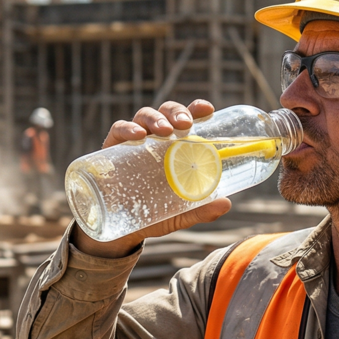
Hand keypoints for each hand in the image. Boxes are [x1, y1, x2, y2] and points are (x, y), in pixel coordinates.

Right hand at [74, 100, 228, 258]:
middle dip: (177, 112)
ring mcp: (134, 141)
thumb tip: (225, 204)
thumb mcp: (179, 213)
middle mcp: (155, 138)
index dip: (197, 109)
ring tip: (164, 130)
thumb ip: (200, 209)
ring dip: (156, 118)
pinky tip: (138, 135)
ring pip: (144, 116)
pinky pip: (119, 130)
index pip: (187, 119)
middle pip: (167, 112)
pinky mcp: (112, 148)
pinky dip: (128, 128)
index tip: (208, 109)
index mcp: (175, 146)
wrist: (121, 229)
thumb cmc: (154, 212)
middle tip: (185, 124)